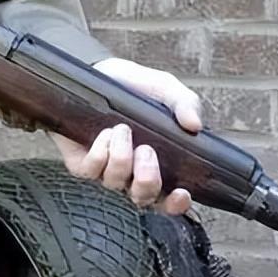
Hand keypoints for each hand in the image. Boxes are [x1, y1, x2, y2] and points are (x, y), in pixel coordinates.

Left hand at [49, 57, 202, 214]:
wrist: (98, 72)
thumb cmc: (134, 86)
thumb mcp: (164, 89)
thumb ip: (184, 103)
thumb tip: (195, 124)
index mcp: (158, 163)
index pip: (169, 198)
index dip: (176, 204)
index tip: (181, 193)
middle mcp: (132, 173)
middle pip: (143, 198)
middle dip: (147, 180)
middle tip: (147, 151)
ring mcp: (106, 170)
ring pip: (115, 183)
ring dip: (122, 158)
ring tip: (123, 130)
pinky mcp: (82, 162)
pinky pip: (91, 171)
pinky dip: (100, 153)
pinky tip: (105, 134)